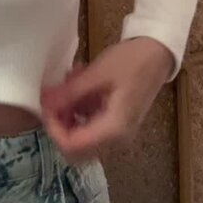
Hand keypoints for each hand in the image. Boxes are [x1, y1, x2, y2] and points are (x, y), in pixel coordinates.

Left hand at [40, 38, 174, 163]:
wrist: (158, 53)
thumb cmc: (131, 62)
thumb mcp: (97, 74)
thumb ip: (70, 93)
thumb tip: (45, 104)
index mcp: (113, 130)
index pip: (72, 146)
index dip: (53, 128)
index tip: (45, 104)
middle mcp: (116, 139)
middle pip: (76, 148)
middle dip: (59, 123)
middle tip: (54, 96)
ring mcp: (117, 133)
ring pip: (81, 137)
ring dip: (68, 112)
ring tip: (69, 81)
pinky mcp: (116, 122)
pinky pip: (91, 124)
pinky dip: (79, 108)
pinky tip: (79, 82)